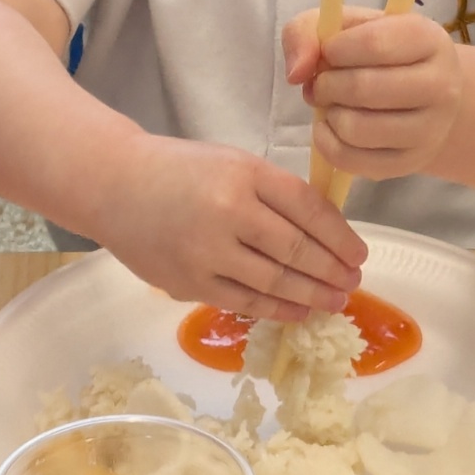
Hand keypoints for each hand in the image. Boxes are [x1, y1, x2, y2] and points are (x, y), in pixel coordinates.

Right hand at [93, 134, 366, 321]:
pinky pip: (245, 302)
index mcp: (245, 174)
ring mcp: (208, 251)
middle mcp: (229, 211)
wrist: (115, 185)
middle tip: (354, 282)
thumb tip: (324, 233)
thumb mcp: (233, 164)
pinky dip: (277, 309)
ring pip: (275, 281)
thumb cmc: (181, 171)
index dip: (340, 236)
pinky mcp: (190, 282)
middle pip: (296, 249)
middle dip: (332, 270)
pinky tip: (299, 311)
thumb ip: (274, 194)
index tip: (359, 253)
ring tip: (335, 300)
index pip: (308, 209)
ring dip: (312, 295)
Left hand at [283, 7, 463, 180]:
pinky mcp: (410, 163)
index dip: (335, 49)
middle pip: (363, 88)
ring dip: (328, 115)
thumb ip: (307, 31)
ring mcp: (430, 129)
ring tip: (331, 104)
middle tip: (322, 82)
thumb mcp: (348, 26)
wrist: (425, 97)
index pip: (374, 43)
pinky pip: (353, 161)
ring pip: (357, 128)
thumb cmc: (381, 54)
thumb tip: (296, 73)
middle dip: (326, 85)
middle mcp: (441, 85)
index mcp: (428, 39)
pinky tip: (330, 127)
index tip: (329, 52)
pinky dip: (327, 144)